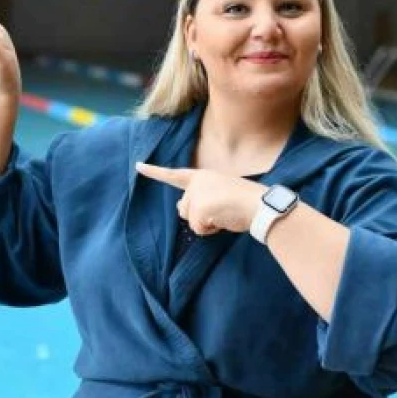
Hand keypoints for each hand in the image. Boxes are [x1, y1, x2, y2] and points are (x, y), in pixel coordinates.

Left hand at [135, 163, 267, 235]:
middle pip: (183, 208)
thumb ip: (202, 197)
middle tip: (220, 210)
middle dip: (197, 215)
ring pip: (189, 219)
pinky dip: (210, 230)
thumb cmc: (245, 200)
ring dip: (204, 223)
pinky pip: (198, 229)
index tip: (138, 166)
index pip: (174, 174)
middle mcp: (196, 183)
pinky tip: (223, 220)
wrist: (258, 204)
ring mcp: (196, 195)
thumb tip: (183, 210)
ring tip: (224, 214)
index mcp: (202, 176)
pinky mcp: (197, 209)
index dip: (154, 172)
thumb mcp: (221, 192)